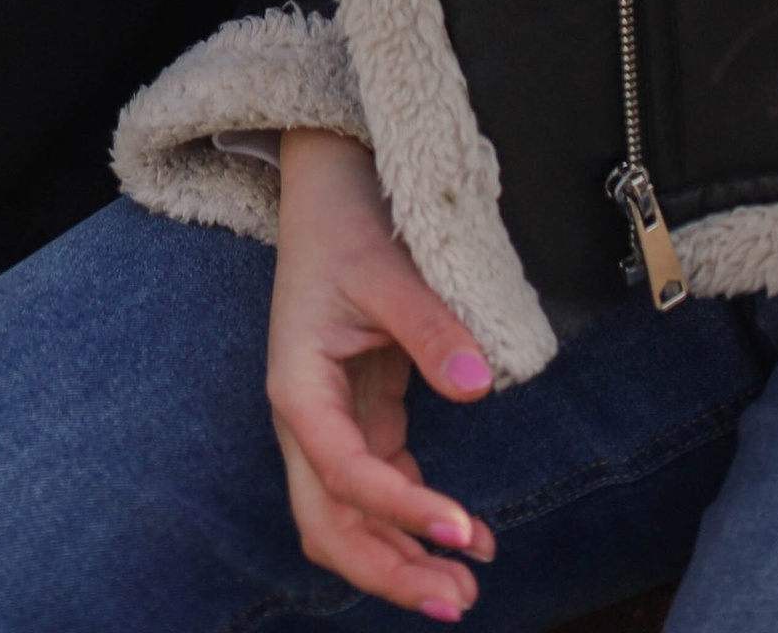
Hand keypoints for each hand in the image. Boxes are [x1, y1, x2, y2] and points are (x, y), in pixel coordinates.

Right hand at [266, 126, 496, 619]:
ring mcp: (331, 421)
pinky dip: (414, 516)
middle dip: (389, 570)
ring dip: (400, 557)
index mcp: (297, 387)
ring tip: (468, 585)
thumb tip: (480, 388)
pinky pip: (380, 485)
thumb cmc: (346, 223)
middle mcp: (306, 418)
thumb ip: (430, 328)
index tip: (459, 529)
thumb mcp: (386, 270)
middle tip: (458, 598)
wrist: (329, 185)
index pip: (343, 474)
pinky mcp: (360, 413)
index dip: (399, 509)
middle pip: (330, 524)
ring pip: (351, 518)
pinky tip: (466, 532)